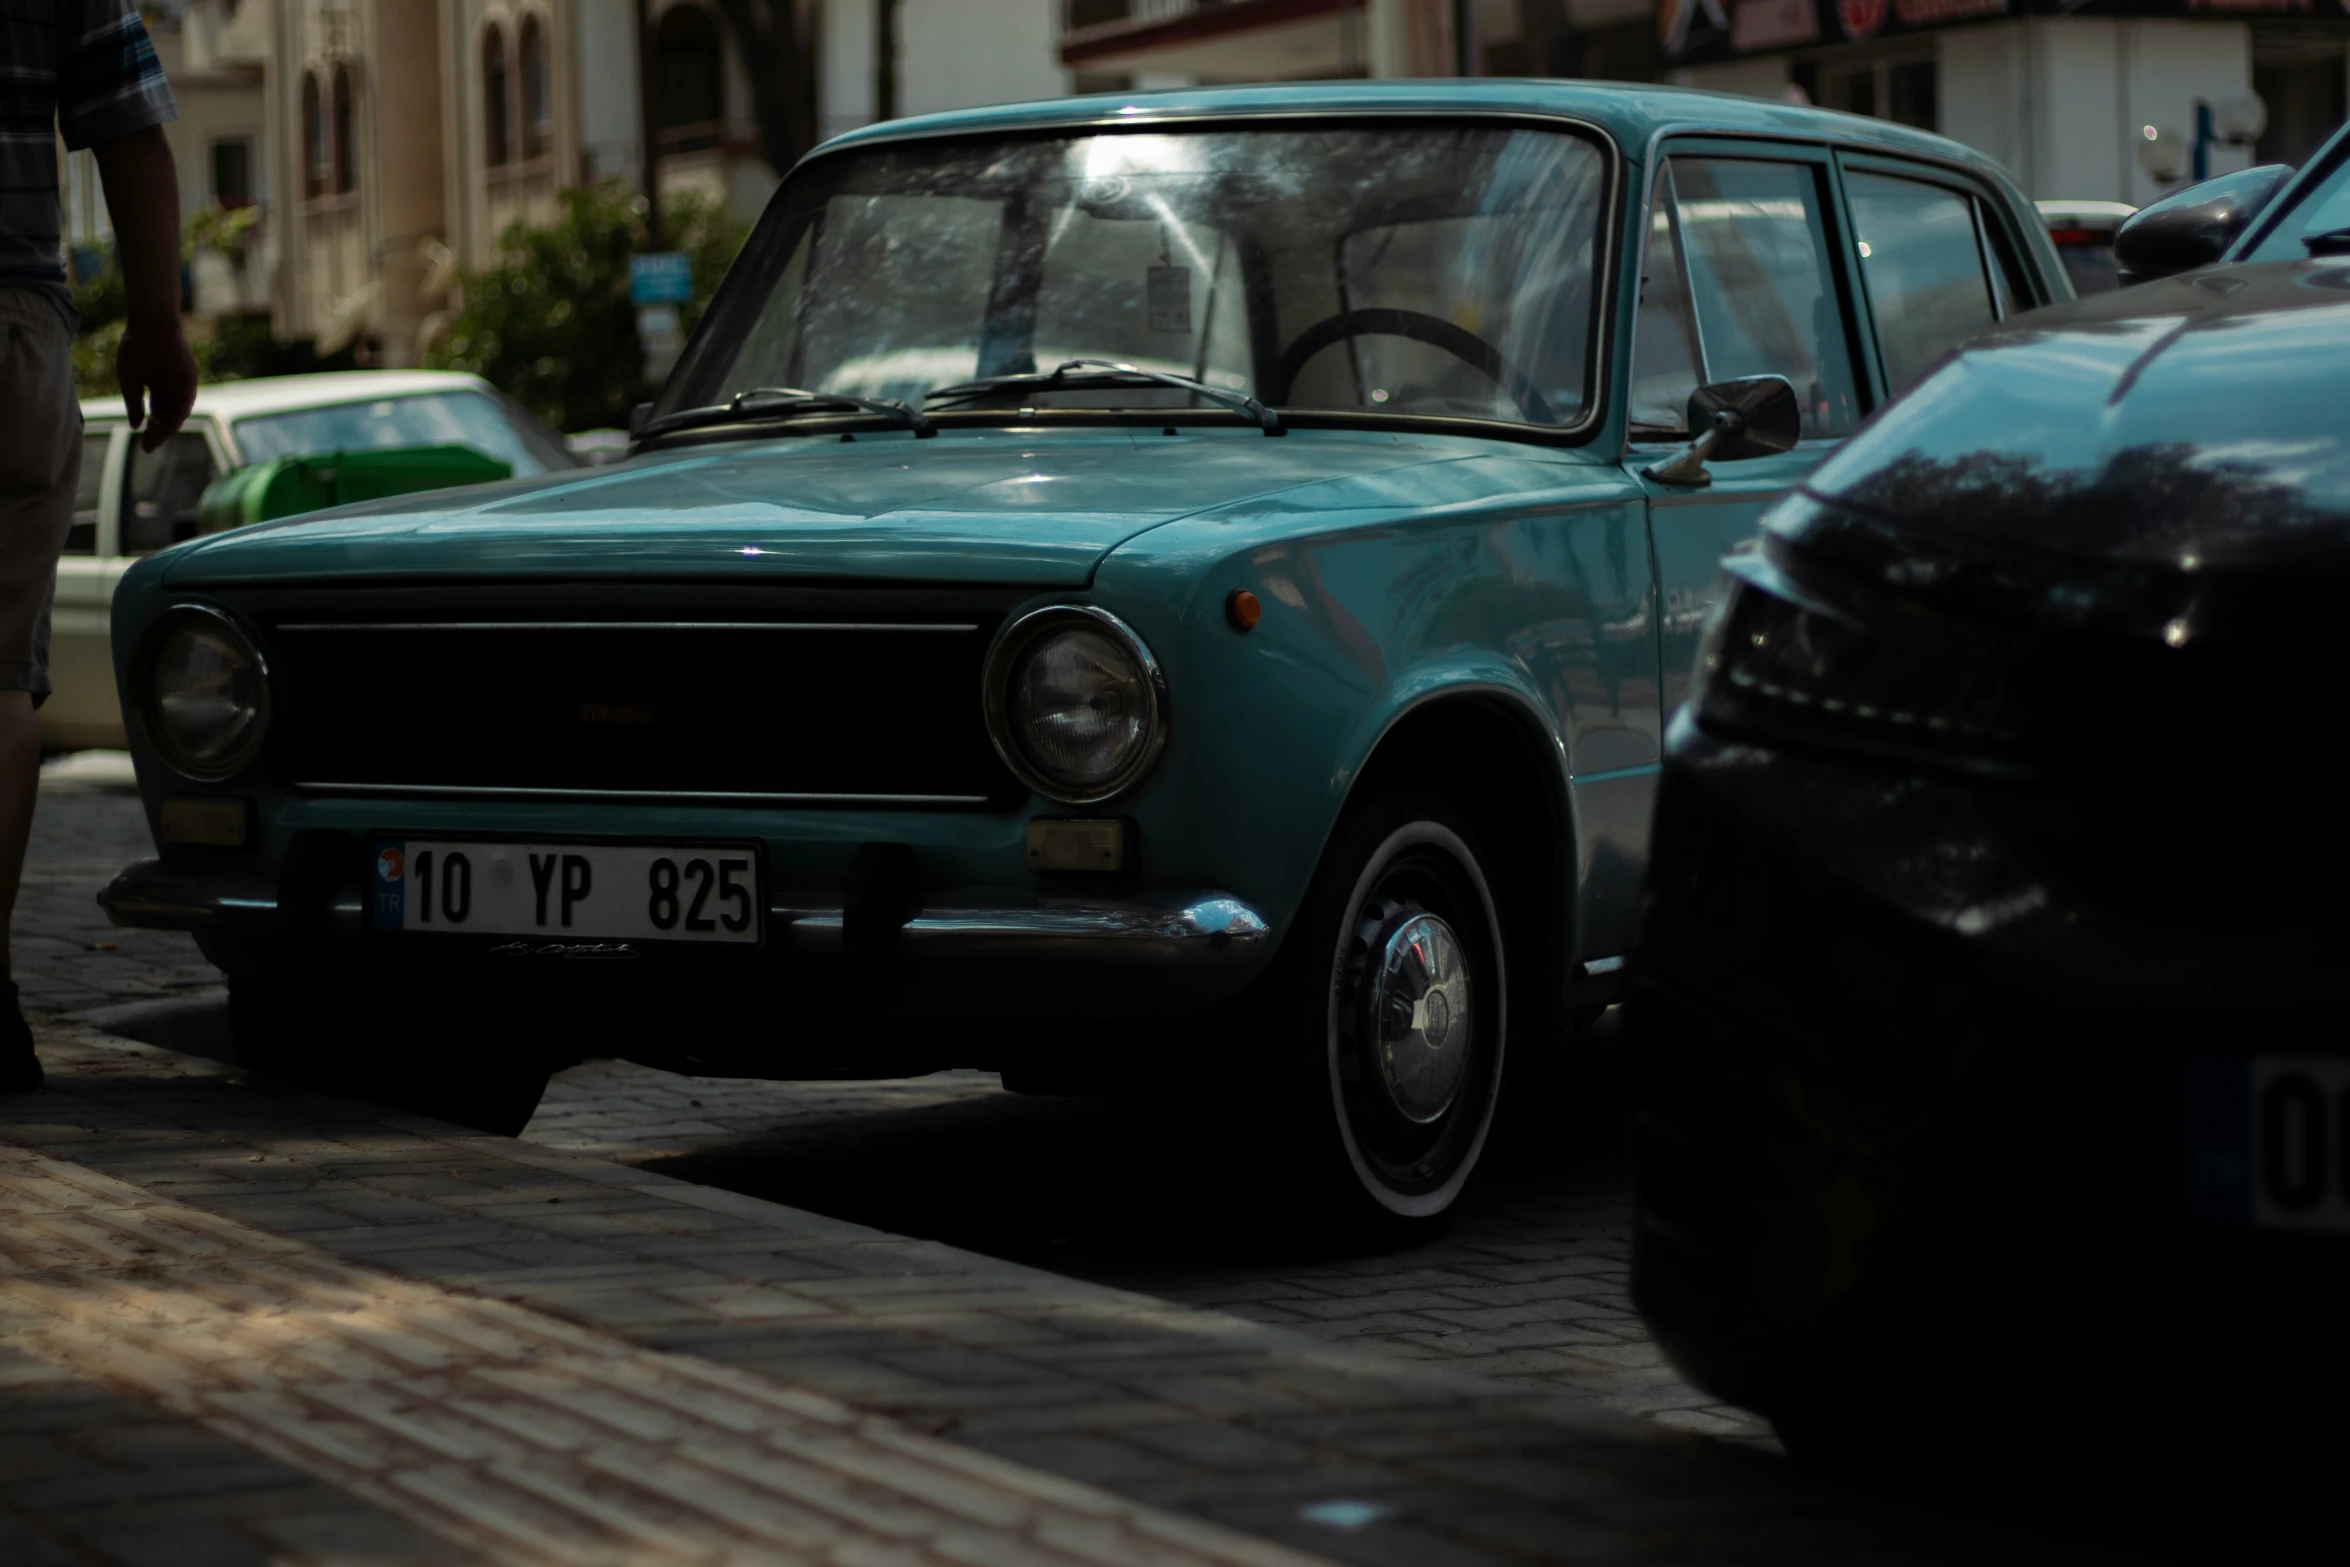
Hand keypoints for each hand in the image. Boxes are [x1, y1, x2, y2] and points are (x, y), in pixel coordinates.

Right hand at [117, 319, 197, 451]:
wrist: (150, 323)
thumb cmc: (136, 347)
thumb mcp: (130, 379)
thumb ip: (134, 403)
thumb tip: (135, 425)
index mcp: (158, 386)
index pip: (158, 413)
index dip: (151, 429)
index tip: (143, 443)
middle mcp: (172, 388)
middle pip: (168, 416)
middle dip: (158, 433)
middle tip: (148, 447)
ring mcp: (182, 383)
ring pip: (177, 412)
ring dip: (167, 427)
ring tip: (156, 439)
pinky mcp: (190, 378)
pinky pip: (185, 401)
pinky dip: (177, 414)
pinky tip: (167, 425)